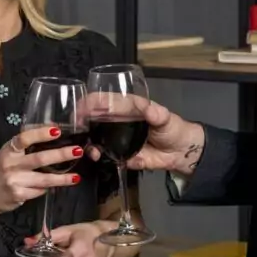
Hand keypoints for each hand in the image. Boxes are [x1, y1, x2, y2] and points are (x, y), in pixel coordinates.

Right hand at [0, 127, 83, 218]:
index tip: (57, 131)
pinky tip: (55, 187)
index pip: (24, 138)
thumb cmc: (0, 170)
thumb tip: (50, 129)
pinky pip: (39, 191)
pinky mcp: (18, 195)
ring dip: (62, 178)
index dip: (40, 133)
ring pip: (43, 179)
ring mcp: (14, 181)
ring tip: (76, 177)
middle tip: (77, 151)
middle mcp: (10, 164)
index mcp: (8, 150)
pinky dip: (47, 189)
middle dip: (60, 155)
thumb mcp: (8, 153)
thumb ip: (25, 144)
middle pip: (39, 159)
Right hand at [86, 97, 204, 176]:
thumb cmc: (172, 128)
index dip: (91, 102)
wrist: (180, 152)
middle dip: (83, 121)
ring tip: (89, 146)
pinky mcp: (120, 154)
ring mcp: (117, 138)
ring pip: (96, 137)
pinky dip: (97, 155)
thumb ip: (156, 114)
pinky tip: (95, 155)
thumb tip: (148, 109)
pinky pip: (105, 154)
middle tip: (76, 126)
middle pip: (95, 118)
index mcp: (127, 107)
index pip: (106, 100)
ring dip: (88, 140)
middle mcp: (118, 122)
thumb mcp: (165, 118)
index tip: (81, 106)